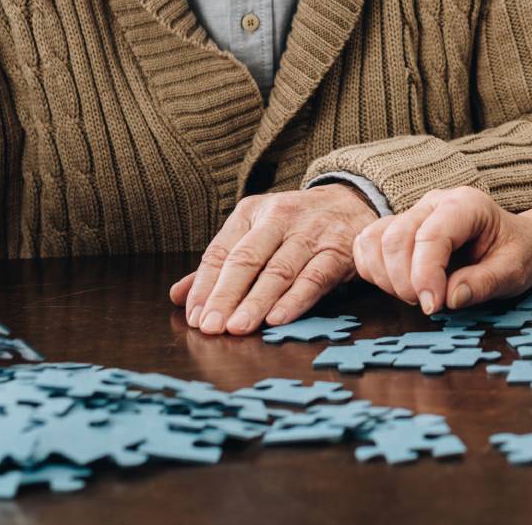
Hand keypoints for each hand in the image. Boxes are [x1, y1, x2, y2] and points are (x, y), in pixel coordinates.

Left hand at [170, 185, 376, 334]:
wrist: (354, 203)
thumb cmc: (295, 226)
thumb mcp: (256, 233)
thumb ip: (220, 265)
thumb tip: (178, 296)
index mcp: (252, 212)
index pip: (221, 251)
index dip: (206, 286)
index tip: (195, 317)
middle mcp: (280, 217)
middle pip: (247, 259)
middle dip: (226, 295)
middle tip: (211, 327)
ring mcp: (311, 233)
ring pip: (279, 270)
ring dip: (256, 302)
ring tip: (238, 328)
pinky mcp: (338, 250)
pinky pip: (314, 278)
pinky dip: (295, 300)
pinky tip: (277, 319)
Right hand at [352, 185, 531, 314]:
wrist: (518, 243)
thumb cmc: (518, 253)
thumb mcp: (515, 270)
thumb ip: (485, 283)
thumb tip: (450, 298)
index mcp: (466, 204)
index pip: (431, 235)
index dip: (425, 275)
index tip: (433, 306)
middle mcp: (434, 202)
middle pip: (396, 238)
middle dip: (405, 281)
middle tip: (429, 306)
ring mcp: (413, 214)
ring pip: (375, 241)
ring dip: (387, 278)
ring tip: (417, 296)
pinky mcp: (398, 229)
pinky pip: (367, 246)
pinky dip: (374, 272)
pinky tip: (400, 287)